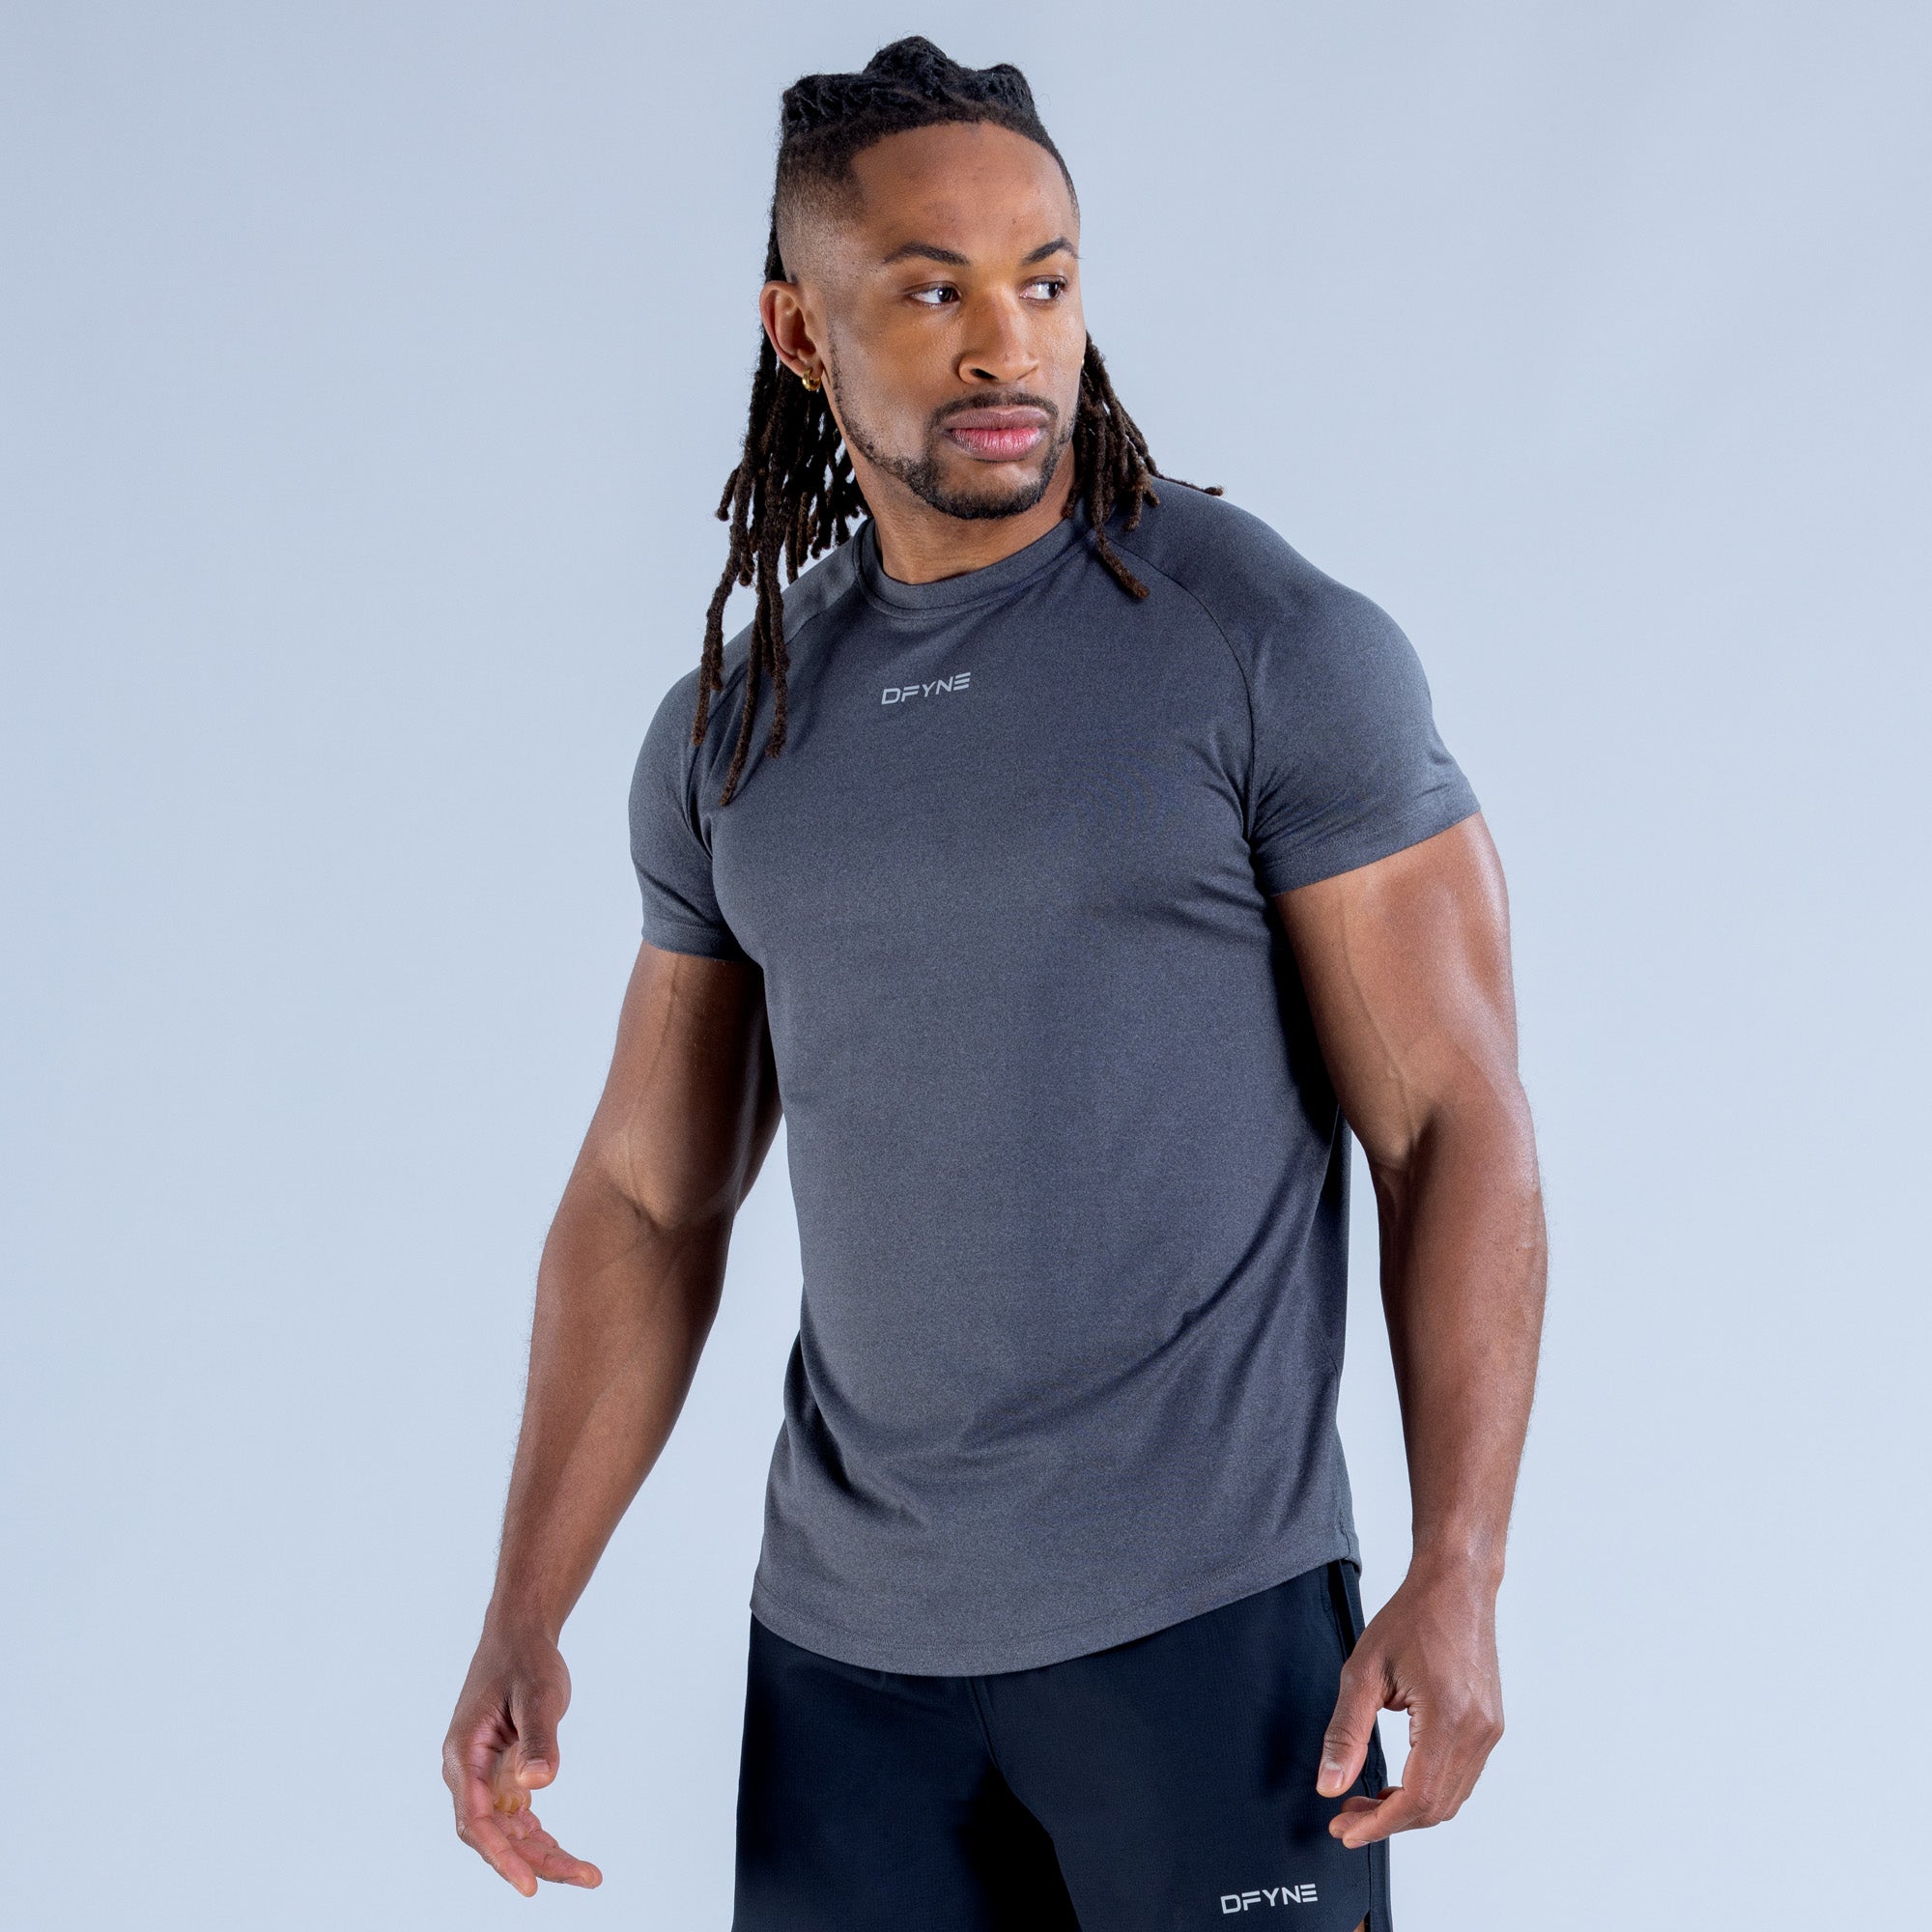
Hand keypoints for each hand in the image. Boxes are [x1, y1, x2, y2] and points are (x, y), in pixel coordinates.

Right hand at [442, 1627, 602, 1896]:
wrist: (518, 1635)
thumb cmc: (525, 1660)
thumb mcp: (537, 1694)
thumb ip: (538, 1739)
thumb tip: (537, 1785)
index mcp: (464, 1754)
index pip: (476, 1820)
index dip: (501, 1857)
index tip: (530, 1885)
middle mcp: (466, 1772)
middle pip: (494, 1836)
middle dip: (536, 1862)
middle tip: (586, 1876)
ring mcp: (481, 1775)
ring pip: (506, 1832)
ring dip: (541, 1854)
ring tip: (586, 1872)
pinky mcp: (498, 1774)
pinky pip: (514, 1817)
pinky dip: (537, 1836)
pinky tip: (561, 1850)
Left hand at [1316, 1558, 1504, 1848]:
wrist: (1456, 1585)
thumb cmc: (1411, 1617)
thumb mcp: (1363, 1670)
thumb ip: (1344, 1732)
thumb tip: (1330, 1786)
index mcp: (1449, 1717)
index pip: (1416, 1798)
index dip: (1378, 1823)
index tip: (1344, 1830)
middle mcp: (1478, 1732)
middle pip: (1435, 1807)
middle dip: (1388, 1822)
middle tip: (1346, 1817)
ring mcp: (1490, 1731)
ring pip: (1450, 1798)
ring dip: (1408, 1809)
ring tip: (1364, 1802)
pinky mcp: (1491, 1726)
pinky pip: (1460, 1778)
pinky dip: (1428, 1791)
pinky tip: (1397, 1782)